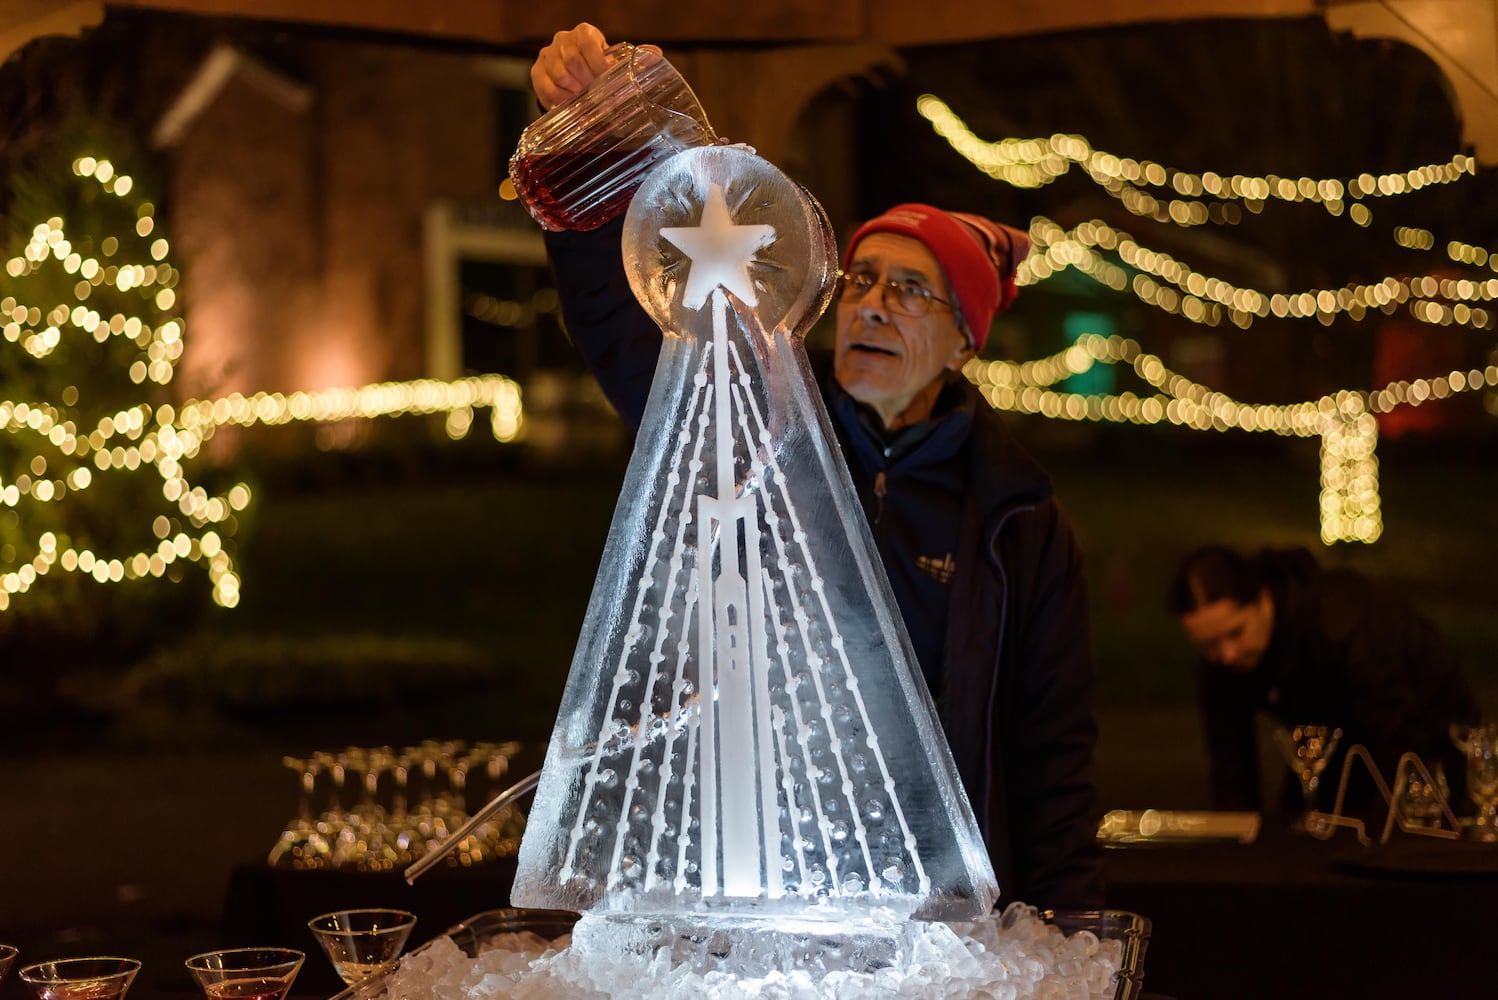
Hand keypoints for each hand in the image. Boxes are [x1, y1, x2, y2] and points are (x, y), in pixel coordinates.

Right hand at [531, 23, 663, 110]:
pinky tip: (568, 103)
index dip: (598, 62)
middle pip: (572, 60)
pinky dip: (558, 99)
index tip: (605, 77)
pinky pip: (546, 88)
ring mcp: (547, 55)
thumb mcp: (614, 60)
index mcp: (584, 33)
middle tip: (594, 91)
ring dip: (574, 92)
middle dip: (586, 81)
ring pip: (560, 75)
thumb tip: (656, 53)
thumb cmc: (598, 67)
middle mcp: (563, 40)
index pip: (587, 42)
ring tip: (582, 97)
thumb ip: (633, 58)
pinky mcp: (537, 72)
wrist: (574, 75)